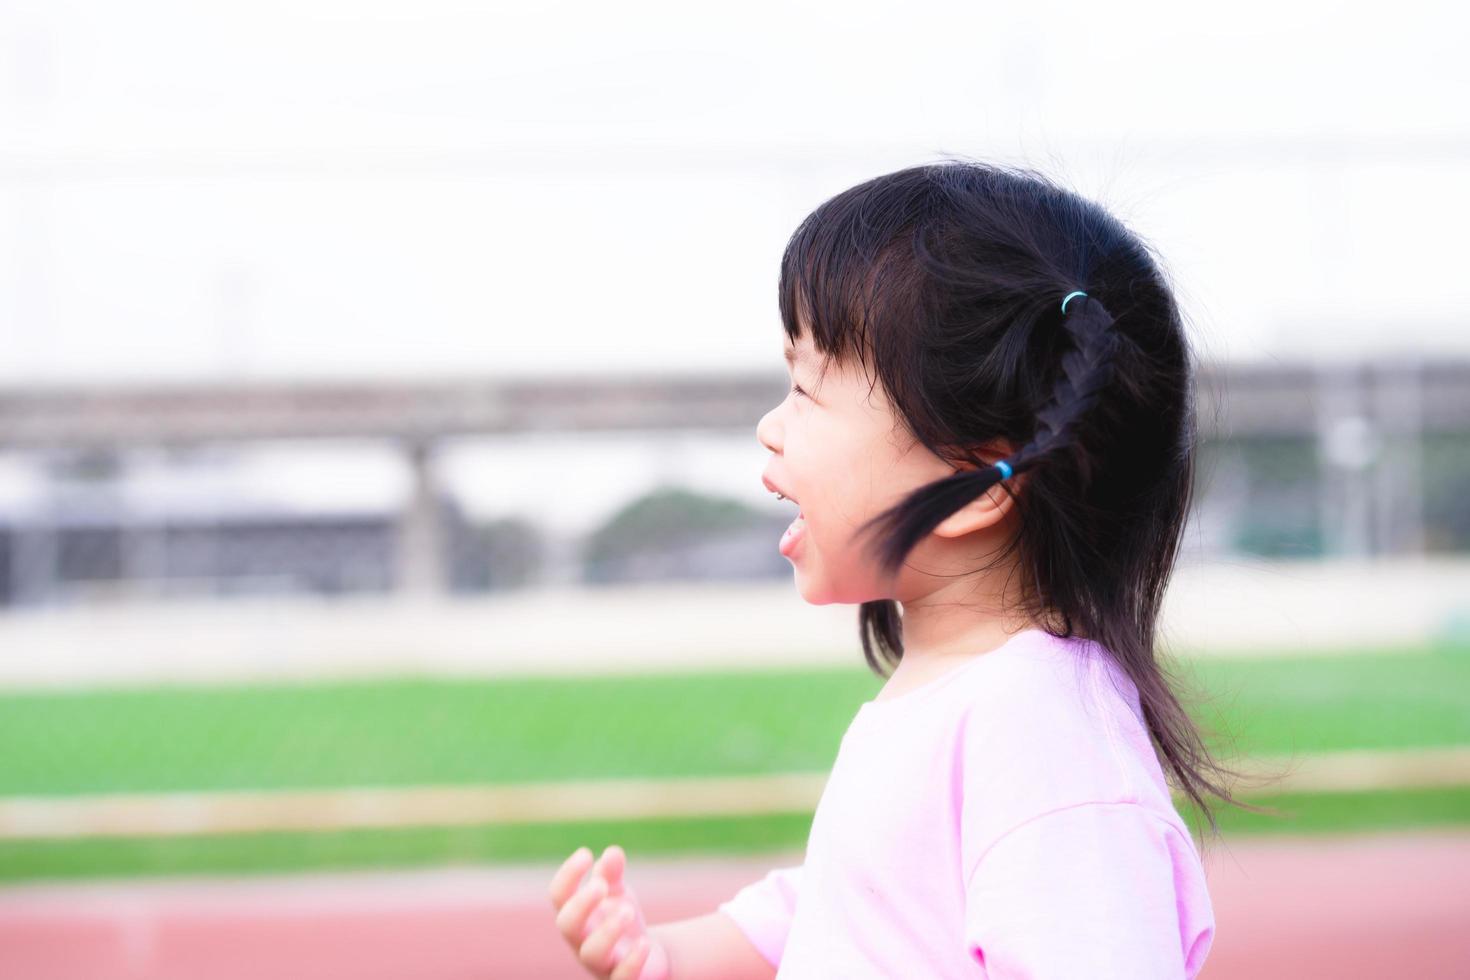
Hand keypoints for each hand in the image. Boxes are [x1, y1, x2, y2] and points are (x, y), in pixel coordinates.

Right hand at [550, 844, 671, 979]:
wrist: (649, 954)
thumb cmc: (621, 919)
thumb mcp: (618, 893)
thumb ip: (612, 874)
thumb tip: (612, 852)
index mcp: (576, 915)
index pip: (559, 896)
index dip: (568, 875)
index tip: (585, 853)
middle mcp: (582, 941)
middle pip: (567, 925)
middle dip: (581, 904)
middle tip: (600, 885)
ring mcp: (601, 964)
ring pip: (591, 953)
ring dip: (608, 931)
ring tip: (628, 910)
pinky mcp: (622, 979)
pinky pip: (621, 977)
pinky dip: (632, 962)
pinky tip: (645, 943)